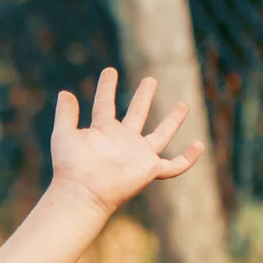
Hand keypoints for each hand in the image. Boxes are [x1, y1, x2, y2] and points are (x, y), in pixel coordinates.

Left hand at [50, 68, 202, 212]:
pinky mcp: (149, 169)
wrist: (83, 191)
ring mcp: (138, 155)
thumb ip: (65, 114)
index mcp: (103, 130)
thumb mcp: (63, 134)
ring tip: (184, 103)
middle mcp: (123, 141)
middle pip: (137, 114)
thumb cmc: (71, 166)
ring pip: (161, 134)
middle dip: (144, 97)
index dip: (106, 87)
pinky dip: (188, 158)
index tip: (109, 71)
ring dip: (172, 120)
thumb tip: (65, 92)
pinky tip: (199, 146)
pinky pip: (174, 166)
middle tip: (151, 79)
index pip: (105, 104)